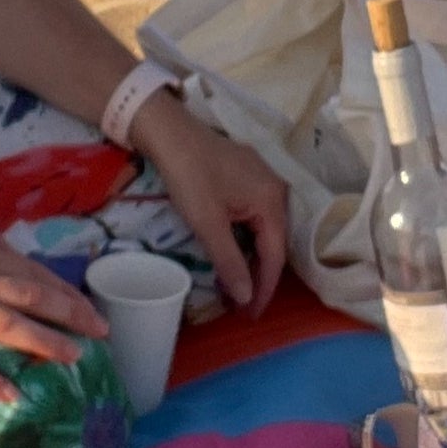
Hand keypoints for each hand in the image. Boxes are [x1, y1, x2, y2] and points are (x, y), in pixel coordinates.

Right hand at [0, 209, 106, 407]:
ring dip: (44, 343)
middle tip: (100, 333)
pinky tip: (14, 395)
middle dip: (71, 315)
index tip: (89, 308)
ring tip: (73, 358)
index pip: (30, 272)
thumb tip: (15, 256)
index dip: (64, 291)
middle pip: (29, 297)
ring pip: (6, 327)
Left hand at [135, 92, 290, 309]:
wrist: (170, 132)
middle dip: (258, 277)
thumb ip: (230, 262)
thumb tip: (247, 297)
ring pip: (263, 230)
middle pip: (273, 243)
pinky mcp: (247, 175)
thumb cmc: (190, 176)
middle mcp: (276, 190)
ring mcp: (262, 180)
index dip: (264, 289)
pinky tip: (231, 251)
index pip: (275, 256)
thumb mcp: (208, 223)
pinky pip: (254, 216)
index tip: (251, 315)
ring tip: (236, 284)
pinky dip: (244, 238)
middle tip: (242, 306)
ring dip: (250, 258)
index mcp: (272, 202)